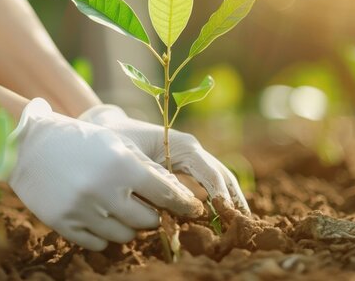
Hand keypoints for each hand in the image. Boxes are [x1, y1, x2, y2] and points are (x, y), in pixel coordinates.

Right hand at [7, 99, 203, 250]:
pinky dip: (104, 234)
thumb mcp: (117, 145)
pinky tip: (98, 216)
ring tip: (118, 209)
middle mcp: (103, 190)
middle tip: (146, 206)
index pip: (166, 194)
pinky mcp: (64, 224)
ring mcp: (82, 210)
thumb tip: (178, 196)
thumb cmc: (81, 141)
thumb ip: (148, 169)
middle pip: (147, 221)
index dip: (183, 203)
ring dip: (128, 226)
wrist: (30, 146)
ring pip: (125, 236)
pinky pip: (99, 244)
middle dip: (152, 215)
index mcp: (120, 165)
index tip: (192, 208)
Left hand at [80, 105, 249, 214]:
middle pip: (222, 177)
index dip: (220, 196)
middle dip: (233, 200)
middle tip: (244, 225)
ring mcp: (191, 159)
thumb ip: (155, 181)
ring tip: (238, 225)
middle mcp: (192, 151)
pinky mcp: (185, 169)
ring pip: (218, 181)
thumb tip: (178, 204)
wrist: (109, 128)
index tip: (227, 216)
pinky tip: (221, 219)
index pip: (210, 174)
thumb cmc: (118, 141)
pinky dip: (216, 201)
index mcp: (183, 146)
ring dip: (229, 202)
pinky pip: (206, 184)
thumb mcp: (133, 160)